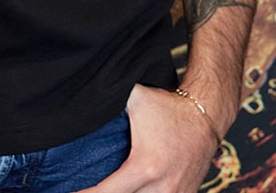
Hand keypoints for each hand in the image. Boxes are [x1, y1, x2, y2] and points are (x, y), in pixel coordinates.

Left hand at [76, 84, 219, 192]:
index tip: (68, 191)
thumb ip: (111, 98)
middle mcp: (162, 188)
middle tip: (86, 189)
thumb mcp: (137, 98)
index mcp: (145, 167)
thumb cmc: (168, 106)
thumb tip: (87, 93)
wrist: (206, 114)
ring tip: (107, 189)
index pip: (107, 192)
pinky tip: (132, 191)